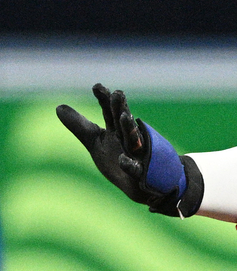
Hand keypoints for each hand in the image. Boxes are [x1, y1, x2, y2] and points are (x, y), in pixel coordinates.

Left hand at [57, 84, 201, 215]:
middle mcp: (128, 139)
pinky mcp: (141, 173)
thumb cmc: (118, 159)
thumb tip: (58, 107)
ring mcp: (137, 155)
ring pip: (134, 140)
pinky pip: (135, 168)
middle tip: (118, 94)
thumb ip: (80, 126)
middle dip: (121, 108)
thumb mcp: (95, 142)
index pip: (110, 112)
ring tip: (124, 117)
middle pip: (123, 122)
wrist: (144, 184)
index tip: (97, 86)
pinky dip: (129, 165)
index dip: (104, 100)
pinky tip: (123, 160)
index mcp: (116, 130)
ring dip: (130, 129)